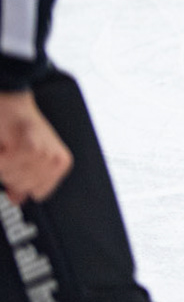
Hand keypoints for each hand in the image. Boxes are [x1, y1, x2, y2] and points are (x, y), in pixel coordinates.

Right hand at [0, 90, 71, 204]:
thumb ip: (24, 180)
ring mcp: (44, 154)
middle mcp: (55, 160)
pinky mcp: (29, 148)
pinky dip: (0, 159)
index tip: (17, 165)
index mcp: (60, 164)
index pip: (38, 194)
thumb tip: (18, 199)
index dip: (21, 184)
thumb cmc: (18, 129)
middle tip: (11, 153)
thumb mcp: (27, 159)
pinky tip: (4, 145)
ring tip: (9, 148)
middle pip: (23, 188)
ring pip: (13, 179)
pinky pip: (5, 168)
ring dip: (4, 165)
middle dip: (10, 173)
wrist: (12, 103)